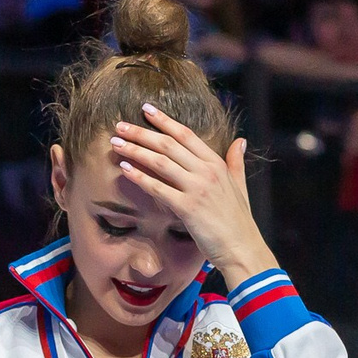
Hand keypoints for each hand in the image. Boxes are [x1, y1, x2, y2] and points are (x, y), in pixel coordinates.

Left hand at [109, 105, 275, 288]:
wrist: (242, 248)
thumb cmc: (239, 221)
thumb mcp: (240, 185)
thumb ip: (236, 162)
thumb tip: (240, 141)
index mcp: (216, 163)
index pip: (185, 134)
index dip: (164, 120)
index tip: (146, 109)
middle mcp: (206, 171)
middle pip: (168, 144)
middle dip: (141, 132)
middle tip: (119, 125)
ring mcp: (197, 188)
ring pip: (160, 162)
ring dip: (135, 150)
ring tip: (116, 143)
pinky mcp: (188, 208)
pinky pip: (158, 188)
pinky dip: (140, 177)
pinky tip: (125, 169)